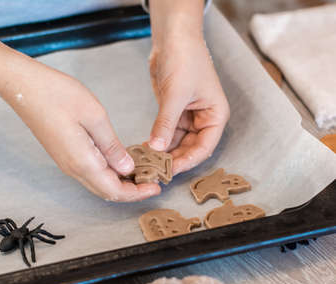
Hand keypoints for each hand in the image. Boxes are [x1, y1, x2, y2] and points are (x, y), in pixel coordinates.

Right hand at [0, 31, 160, 201]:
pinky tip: (119, 159)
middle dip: (131, 190)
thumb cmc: (57, 94)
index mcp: (83, 162)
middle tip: (152, 179)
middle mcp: (73, 168)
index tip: (156, 186)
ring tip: (140, 170)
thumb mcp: (94, 116)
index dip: (137, 193)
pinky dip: (108, 172)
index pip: (114, 190)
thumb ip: (111, 146)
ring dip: (119, 182)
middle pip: (106, 191)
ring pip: (97, 183)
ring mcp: (66, 162)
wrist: (22, 86)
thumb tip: (127, 168)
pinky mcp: (63, 153)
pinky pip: (89, 172)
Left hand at [147, 0, 229, 174]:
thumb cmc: (185, 60)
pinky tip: (145, 150)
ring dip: (162, 152)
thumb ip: (166, 123)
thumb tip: (157, 148)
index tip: (170, 170)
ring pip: (176, 143)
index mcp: (215, 116)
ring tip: (147, 163)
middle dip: (173, 159)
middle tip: (154, 170)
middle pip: (189, 148)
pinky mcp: (172, 112)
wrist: (173, 38)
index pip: (204, 147)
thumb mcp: (176, 94)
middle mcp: (203, 119)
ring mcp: (187, 117)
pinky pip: (165, 133)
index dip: (188, 161)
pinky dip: (156, 141)